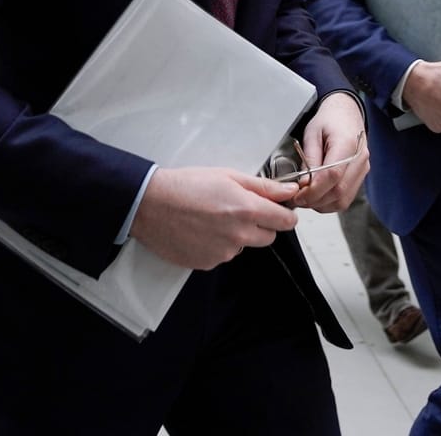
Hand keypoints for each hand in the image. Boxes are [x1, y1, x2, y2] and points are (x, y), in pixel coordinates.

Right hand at [130, 168, 299, 270]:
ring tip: (213, 218)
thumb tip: (289, 191)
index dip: (285, 214)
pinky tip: (201, 230)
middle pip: (268, 237)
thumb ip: (264, 187)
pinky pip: (223, 255)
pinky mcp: (208, 263)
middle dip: (261, 225)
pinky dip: (217, 245)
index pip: (286, 222)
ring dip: (237, 236)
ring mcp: (223, 252)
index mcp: (247, 210)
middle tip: (240, 210)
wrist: (150, 204)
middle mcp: (239, 235)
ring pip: (243, 247)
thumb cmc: (186, 186)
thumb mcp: (229, 176)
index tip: (279, 210)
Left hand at [291, 93, 368, 211]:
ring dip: (322, 204)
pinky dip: (330, 201)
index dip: (313, 190)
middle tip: (297, 198)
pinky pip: (346, 198)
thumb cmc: (329, 120)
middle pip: (339, 192)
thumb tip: (304, 184)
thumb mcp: (312, 133)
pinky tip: (318, 195)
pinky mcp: (360, 176)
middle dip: (315, 200)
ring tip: (306, 197)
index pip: (332, 175)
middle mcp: (359, 159)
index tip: (298, 195)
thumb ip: (309, 159)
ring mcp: (363, 169)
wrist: (346, 113)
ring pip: (343, 200)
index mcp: (347, 143)